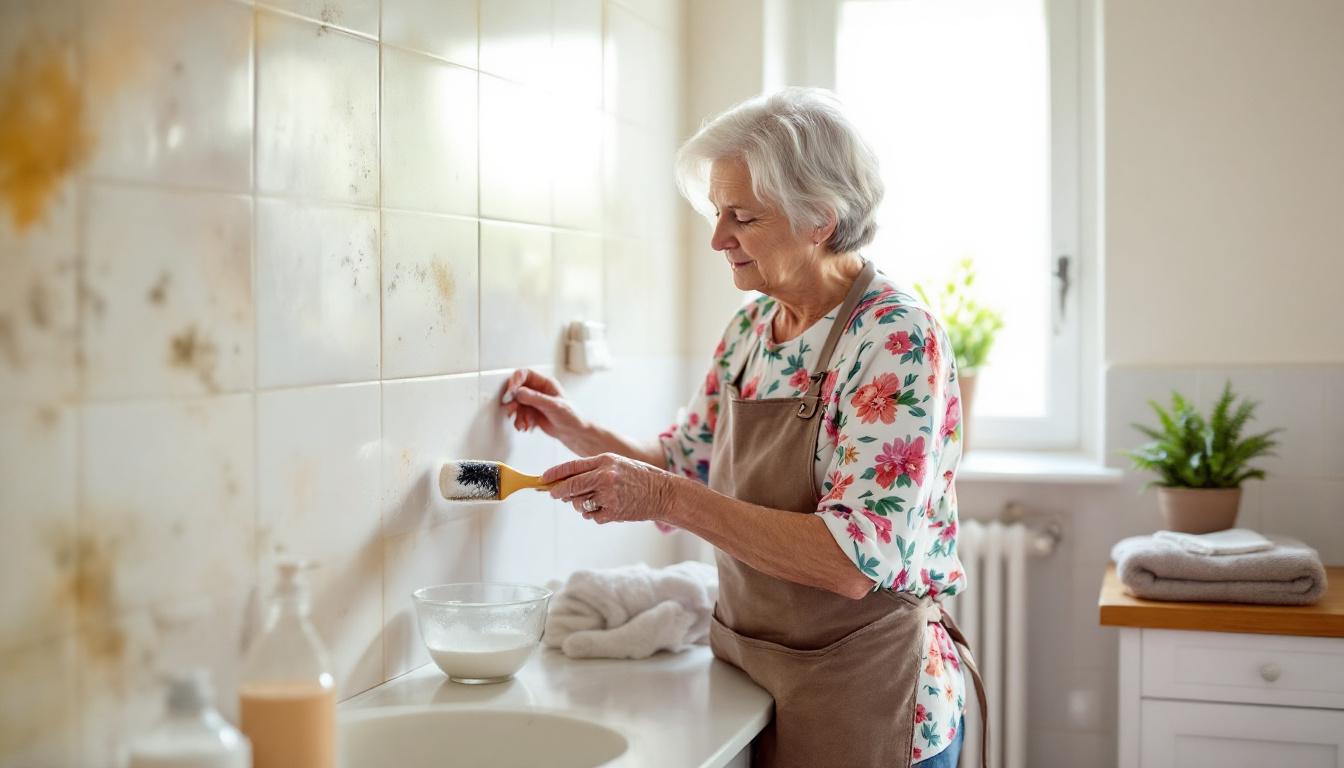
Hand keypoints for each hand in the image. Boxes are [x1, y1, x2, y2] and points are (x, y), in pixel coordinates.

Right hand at [501, 368, 585, 439]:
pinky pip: (519, 414)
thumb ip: (535, 398)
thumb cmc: (571, 416)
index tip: (511, 392)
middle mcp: (538, 391)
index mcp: (545, 383)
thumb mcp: (553, 405)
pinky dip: (520, 421)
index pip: (525, 374)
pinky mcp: (531, 413)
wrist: (573, 433)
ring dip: (517, 414)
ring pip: (517, 404)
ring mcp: (534, 402)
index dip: (515, 381)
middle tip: (512, 409)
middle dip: (513, 400)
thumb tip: (519, 392)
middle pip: (517, 389)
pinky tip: (527, 426)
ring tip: (523, 423)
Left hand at [543, 453, 674, 524]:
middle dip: (558, 491)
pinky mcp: (613, 512)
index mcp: (605, 461)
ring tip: (594, 500)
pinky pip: (592, 516)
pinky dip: (595, 514)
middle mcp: (605, 477)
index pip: (572, 466)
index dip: (554, 473)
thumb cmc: (638, 477)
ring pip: (579, 503)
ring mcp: (608, 496)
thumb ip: (592, 470)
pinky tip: (607, 508)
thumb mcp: (616, 464)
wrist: (663, 493)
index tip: (543, 478)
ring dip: (580, 504)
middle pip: (570, 487)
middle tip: (554, 494)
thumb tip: (565, 482)